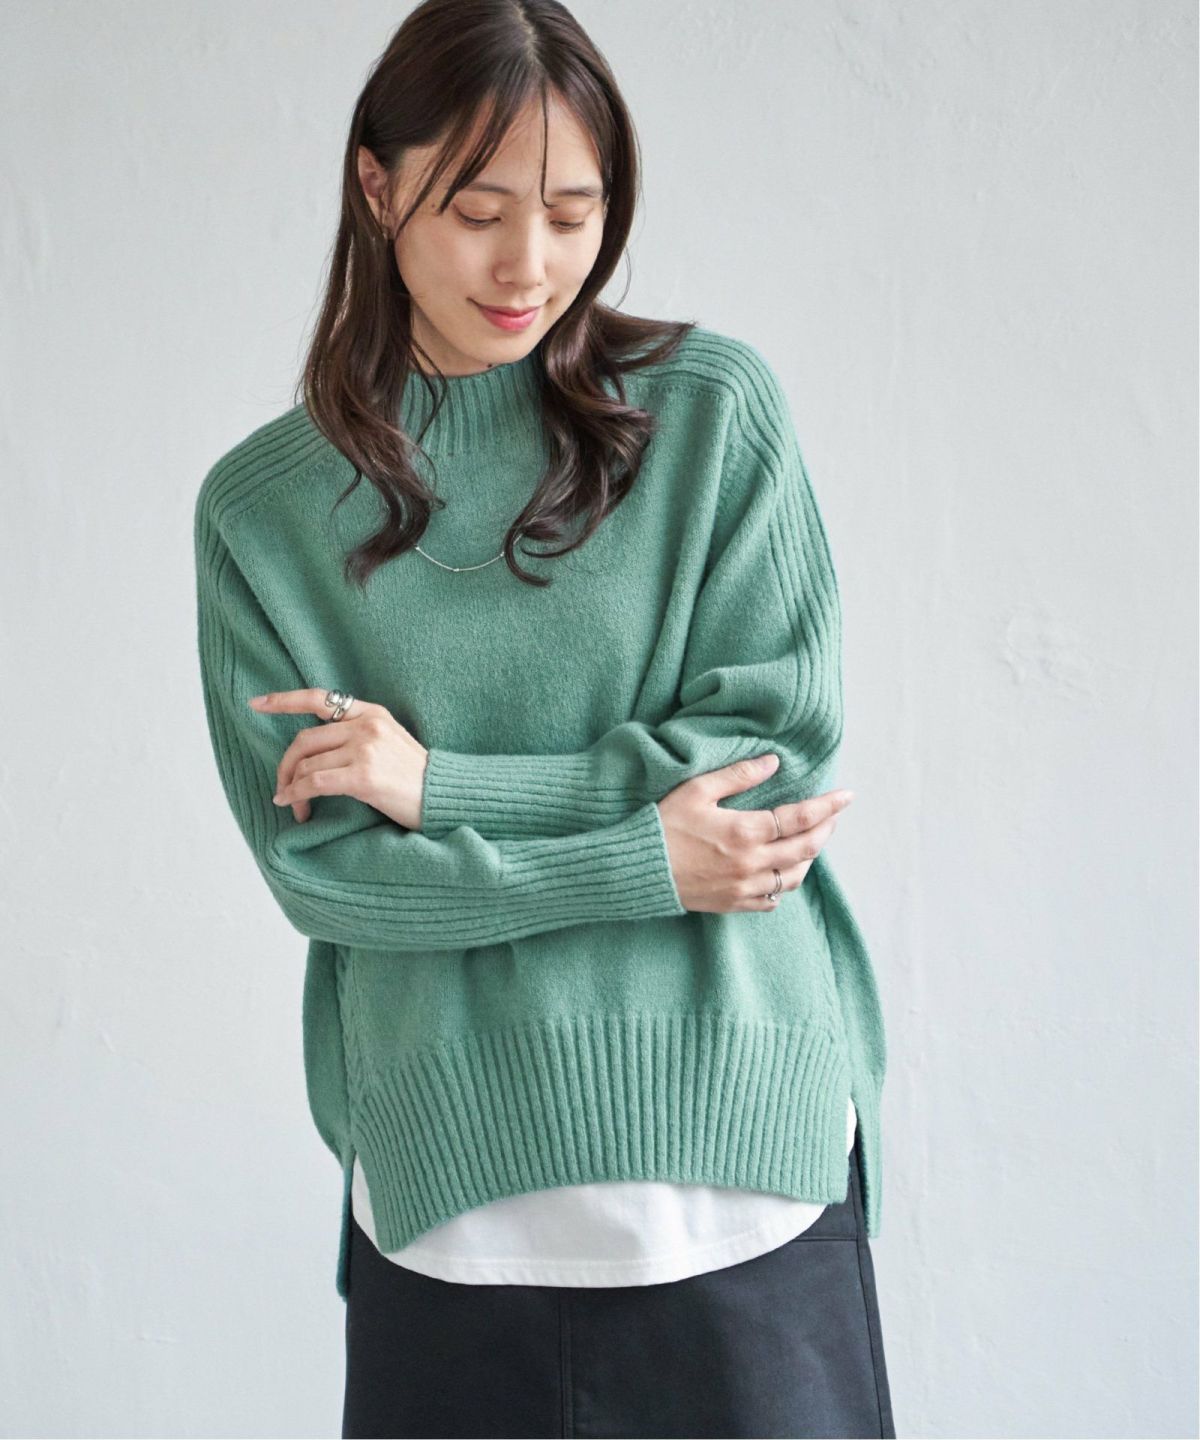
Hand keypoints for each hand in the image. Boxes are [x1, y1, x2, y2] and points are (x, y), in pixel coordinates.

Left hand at [247, 690, 428, 829]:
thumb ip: (358, 737)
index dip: (283, 700)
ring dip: (292, 788)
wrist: (446, 798)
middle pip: (304, 740)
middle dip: (285, 766)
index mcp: (373, 714)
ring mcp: (365, 750)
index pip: (319, 698)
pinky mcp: (363, 776)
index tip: (256, 703)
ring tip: (293, 805)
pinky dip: (297, 795)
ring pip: (306, 765)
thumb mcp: (391, 743)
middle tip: (281, 787)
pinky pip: (315, 783)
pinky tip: (295, 807)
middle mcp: (367, 726)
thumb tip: (316, 753)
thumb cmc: (417, 779)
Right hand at [656, 753, 854, 911]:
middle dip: (826, 830)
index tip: (847, 796)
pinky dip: (784, 885)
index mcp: (746, 831)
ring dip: (809, 858)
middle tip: (833, 816)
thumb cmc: (663, 824)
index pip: (801, 818)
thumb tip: (774, 762)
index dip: (828, 806)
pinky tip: (782, 872)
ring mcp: (744, 888)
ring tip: (812, 841)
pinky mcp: (733, 904)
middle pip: (806, 849)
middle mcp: (752, 864)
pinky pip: (771, 900)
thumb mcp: (697, 789)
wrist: (637, 869)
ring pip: (794, 877)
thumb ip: (739, 775)